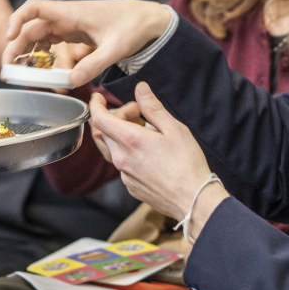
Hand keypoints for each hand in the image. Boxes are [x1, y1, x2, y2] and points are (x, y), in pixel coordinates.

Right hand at [5, 0, 173, 86]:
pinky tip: (40, 69)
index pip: (35, 7)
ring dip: (27, 53)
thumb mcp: (116, 48)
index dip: (17, 19)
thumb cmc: (134, 26)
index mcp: (72, 13)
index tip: (8, 37)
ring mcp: (69, 25)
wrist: (148, 19)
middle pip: (31, 28)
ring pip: (38, 36)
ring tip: (19, 73)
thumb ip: (95, 64)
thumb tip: (71, 82)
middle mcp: (66, 17)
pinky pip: (51, 43)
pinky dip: (42, 55)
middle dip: (16, 47)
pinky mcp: (75, 34)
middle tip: (7, 70)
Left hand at [90, 84, 226, 234]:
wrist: (193, 200)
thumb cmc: (187, 164)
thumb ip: (153, 108)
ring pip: (113, 147)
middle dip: (118, 117)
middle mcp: (122, 158)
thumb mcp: (174, 129)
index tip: (99, 97)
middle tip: (140, 114)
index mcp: (130, 141)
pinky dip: (128, 152)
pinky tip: (148, 153)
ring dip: (122, 135)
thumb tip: (140, 89)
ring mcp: (124, 175)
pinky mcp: (130, 186)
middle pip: (105, 131)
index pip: (99, 118)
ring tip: (145, 133)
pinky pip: (122, 163)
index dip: (95, 104)